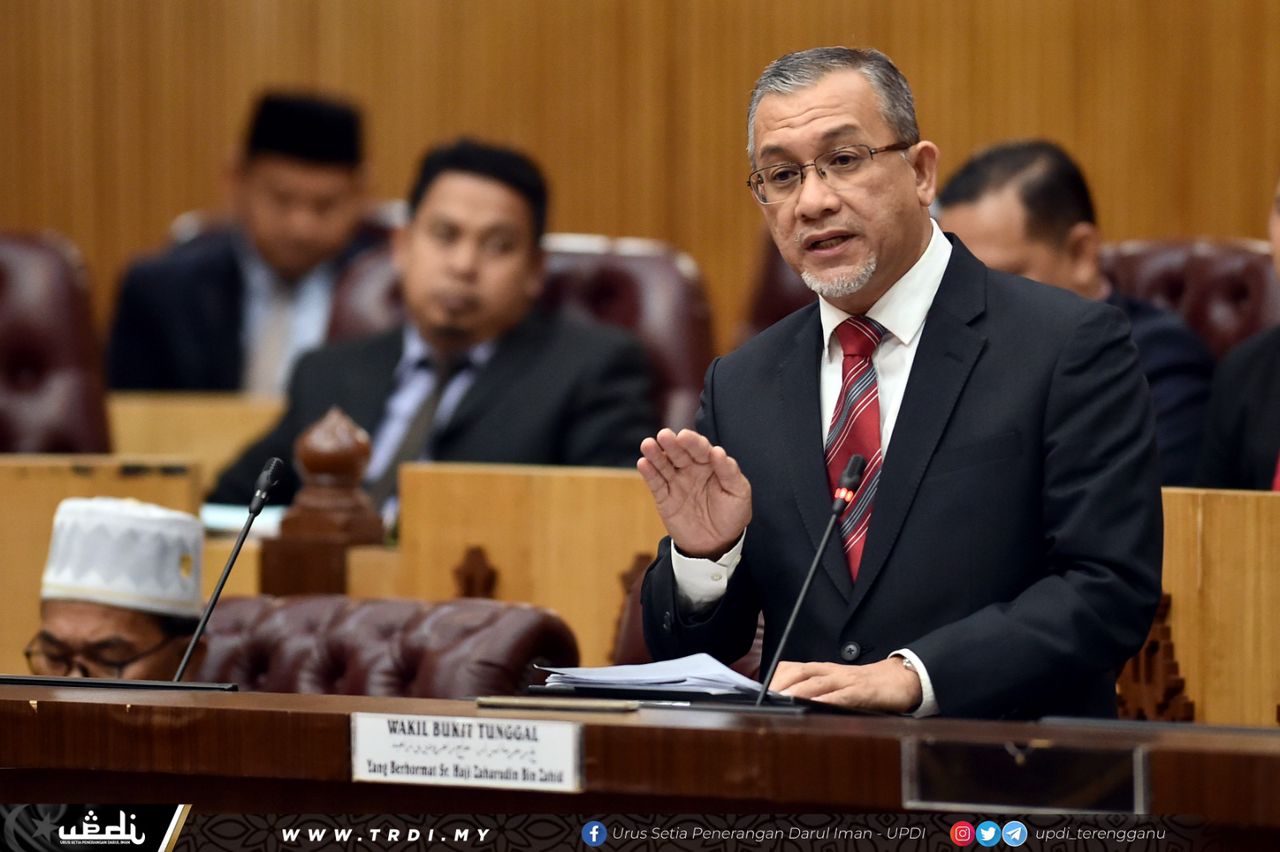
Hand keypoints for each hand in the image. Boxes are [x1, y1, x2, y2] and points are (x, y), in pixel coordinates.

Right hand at [637, 428, 751, 559]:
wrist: (717, 544)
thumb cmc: (732, 515)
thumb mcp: (739, 493)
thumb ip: (729, 472)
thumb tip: (718, 451)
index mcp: (710, 464)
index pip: (700, 449)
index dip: (692, 442)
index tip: (684, 437)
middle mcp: (691, 470)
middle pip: (679, 453)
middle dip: (671, 444)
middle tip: (664, 436)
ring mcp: (676, 483)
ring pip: (664, 465)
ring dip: (656, 454)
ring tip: (648, 445)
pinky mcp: (664, 499)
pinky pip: (656, 484)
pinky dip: (649, 473)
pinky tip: (643, 463)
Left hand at [770, 658, 922, 713]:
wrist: (901, 679)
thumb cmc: (868, 686)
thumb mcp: (839, 686)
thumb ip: (819, 693)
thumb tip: (793, 706)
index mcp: (825, 670)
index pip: (793, 667)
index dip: (775, 677)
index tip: (758, 690)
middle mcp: (832, 672)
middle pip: (799, 672)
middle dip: (779, 684)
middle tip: (763, 698)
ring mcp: (847, 680)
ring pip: (816, 682)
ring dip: (795, 691)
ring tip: (780, 701)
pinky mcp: (862, 692)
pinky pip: (840, 695)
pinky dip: (824, 700)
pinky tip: (812, 707)